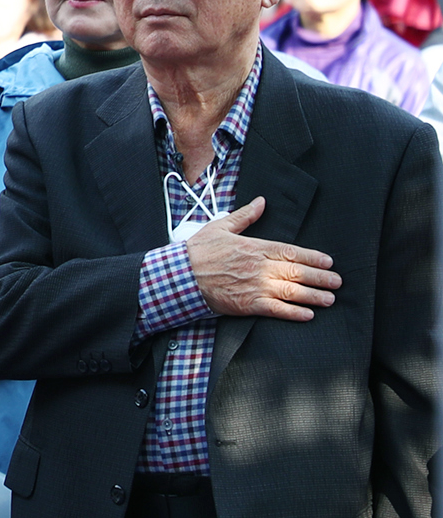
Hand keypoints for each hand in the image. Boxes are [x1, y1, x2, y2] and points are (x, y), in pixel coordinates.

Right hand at [185, 197, 338, 321]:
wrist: (180, 276)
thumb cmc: (198, 252)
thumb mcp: (220, 227)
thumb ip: (244, 216)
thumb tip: (261, 202)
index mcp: (254, 247)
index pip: (292, 251)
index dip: (313, 257)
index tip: (328, 262)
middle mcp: (259, 267)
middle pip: (297, 272)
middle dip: (320, 277)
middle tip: (336, 281)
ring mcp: (254, 286)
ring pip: (292, 292)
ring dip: (314, 296)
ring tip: (329, 299)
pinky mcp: (247, 304)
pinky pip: (276, 310)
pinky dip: (293, 313)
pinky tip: (307, 315)